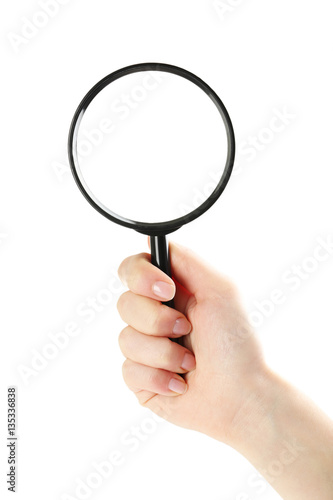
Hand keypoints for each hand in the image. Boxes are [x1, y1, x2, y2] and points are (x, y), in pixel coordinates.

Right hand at [117, 241, 266, 444]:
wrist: (242, 397)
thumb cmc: (236, 344)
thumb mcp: (220, 289)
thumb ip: (186, 260)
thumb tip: (151, 242)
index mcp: (171, 292)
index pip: (132, 269)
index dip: (140, 278)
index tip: (165, 290)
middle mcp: (155, 317)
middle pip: (124, 303)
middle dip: (158, 320)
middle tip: (186, 328)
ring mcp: (146, 348)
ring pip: (125, 339)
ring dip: (163, 353)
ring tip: (189, 362)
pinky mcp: (141, 379)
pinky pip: (128, 370)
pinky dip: (159, 377)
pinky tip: (181, 383)